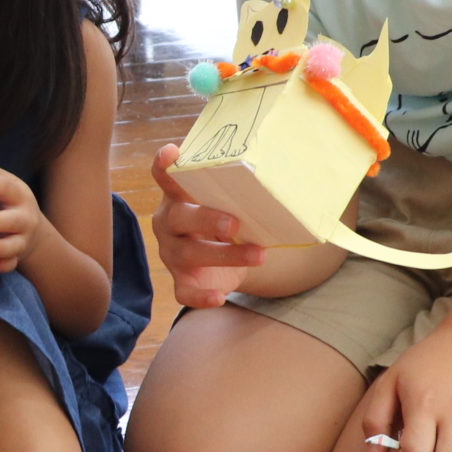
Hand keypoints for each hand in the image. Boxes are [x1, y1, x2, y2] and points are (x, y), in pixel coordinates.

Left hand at [0, 163, 46, 272]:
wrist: (31, 230)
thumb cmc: (8, 203)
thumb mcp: (5, 185)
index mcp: (19, 195)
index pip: (6, 187)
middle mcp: (24, 217)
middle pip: (13, 220)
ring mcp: (22, 239)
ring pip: (13, 245)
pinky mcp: (17, 256)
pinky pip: (11, 264)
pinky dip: (0, 265)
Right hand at [148, 144, 265, 308]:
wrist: (225, 259)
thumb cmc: (225, 220)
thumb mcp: (229, 203)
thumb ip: (241, 190)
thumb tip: (287, 172)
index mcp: (178, 196)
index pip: (165, 177)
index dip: (164, 166)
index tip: (172, 154)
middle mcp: (169, 223)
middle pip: (178, 217)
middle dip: (206, 219)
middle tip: (235, 224)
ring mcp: (173, 253)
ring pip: (190, 254)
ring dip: (225, 255)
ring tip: (259, 255)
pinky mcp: (182, 280)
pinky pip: (185, 292)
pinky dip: (201, 297)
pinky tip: (220, 296)